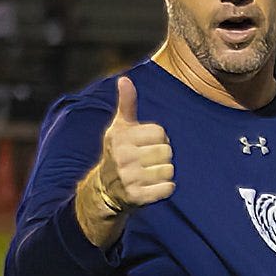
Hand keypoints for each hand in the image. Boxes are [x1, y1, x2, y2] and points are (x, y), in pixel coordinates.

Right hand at [89, 76, 174, 215]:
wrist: (106, 189)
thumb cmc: (118, 152)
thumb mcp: (119, 128)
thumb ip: (126, 104)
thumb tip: (124, 79)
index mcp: (120, 137)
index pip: (160, 132)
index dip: (158, 138)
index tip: (146, 144)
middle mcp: (122, 157)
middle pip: (167, 151)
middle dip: (162, 156)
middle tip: (148, 161)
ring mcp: (129, 178)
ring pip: (169, 170)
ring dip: (164, 172)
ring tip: (149, 173)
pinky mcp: (137, 197)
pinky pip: (168, 188)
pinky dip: (165, 188)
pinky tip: (153, 186)